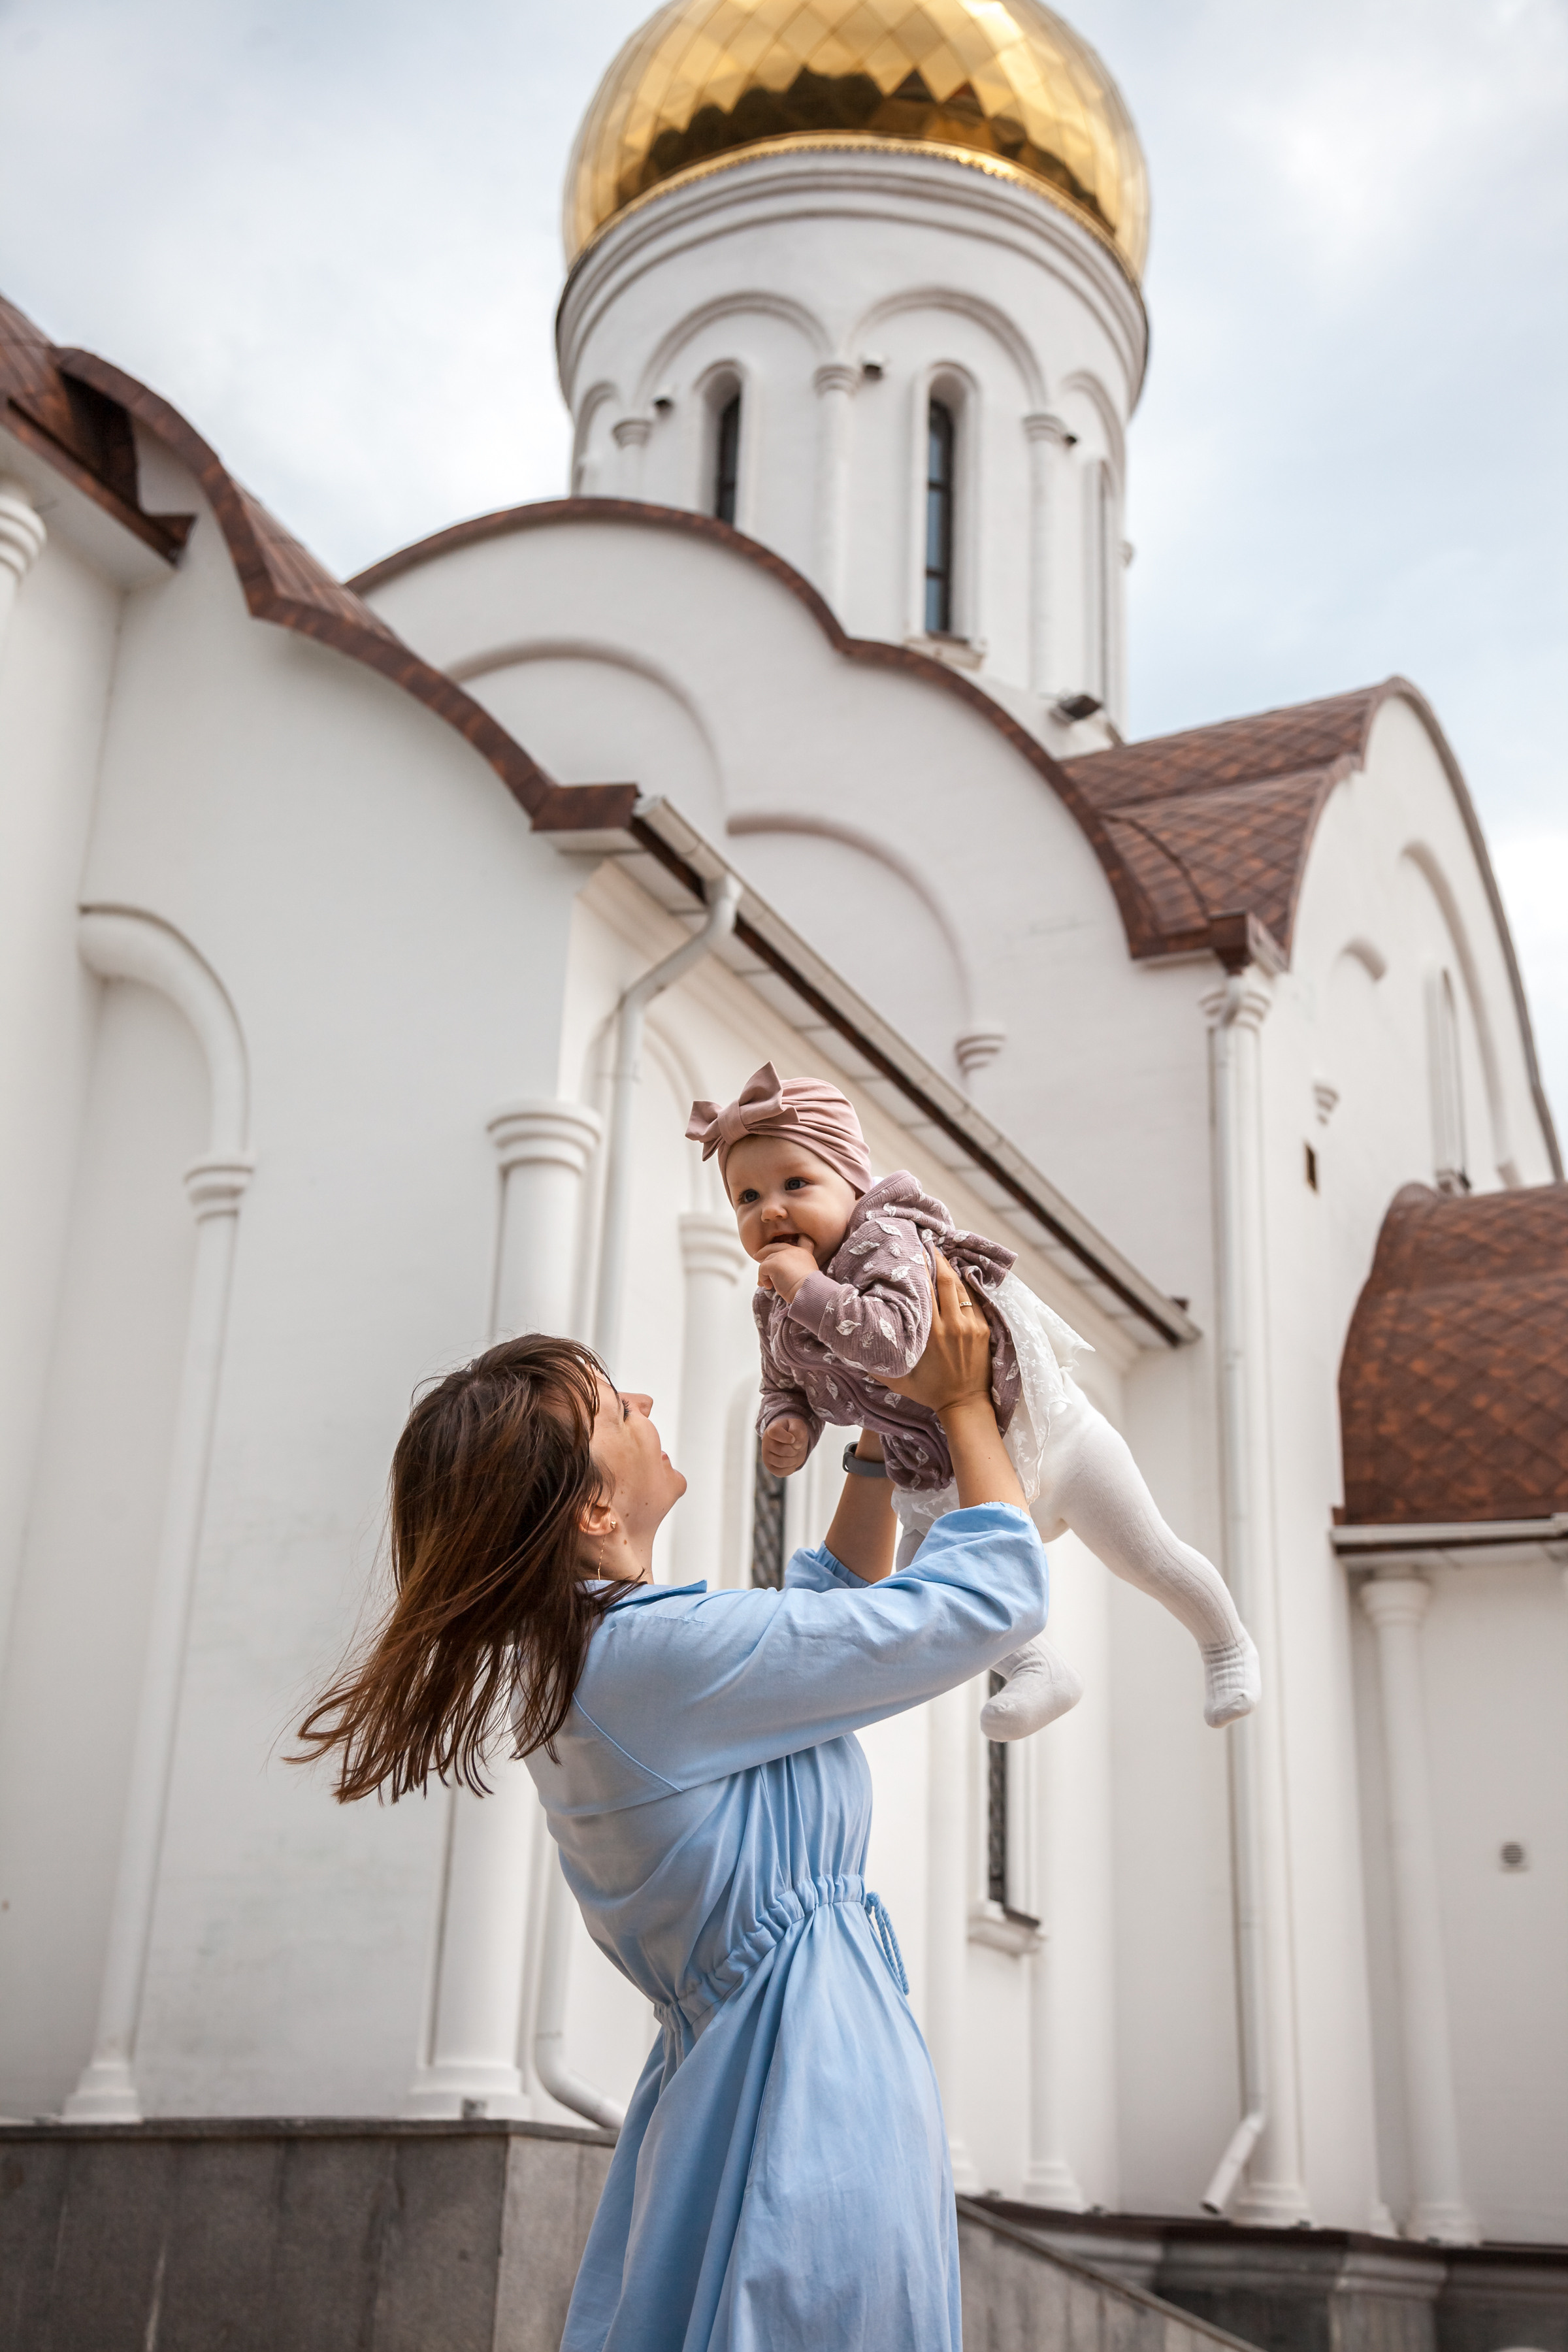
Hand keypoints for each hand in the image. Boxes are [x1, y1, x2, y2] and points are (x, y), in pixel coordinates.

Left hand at [755, 1241, 818, 1302]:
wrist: (808, 1291)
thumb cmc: (808, 1288)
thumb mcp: (807, 1274)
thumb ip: (796, 1268)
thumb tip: (780, 1274)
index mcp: (804, 1253)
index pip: (801, 1239)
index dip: (795, 1238)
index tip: (787, 1241)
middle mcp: (793, 1251)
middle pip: (775, 1247)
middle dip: (765, 1251)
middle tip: (757, 1256)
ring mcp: (782, 1255)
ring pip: (767, 1260)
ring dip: (764, 1273)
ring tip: (767, 1284)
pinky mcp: (774, 1263)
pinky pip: (762, 1269)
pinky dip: (762, 1278)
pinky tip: (768, 1286)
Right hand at [760, 1416, 809, 1476]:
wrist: (791, 1441)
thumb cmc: (793, 1432)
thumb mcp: (798, 1425)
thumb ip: (798, 1430)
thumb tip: (797, 1444)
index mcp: (771, 1429)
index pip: (775, 1432)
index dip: (787, 1437)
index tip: (792, 1438)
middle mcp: (766, 1443)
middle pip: (781, 1450)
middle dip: (794, 1450)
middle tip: (795, 1447)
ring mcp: (766, 1456)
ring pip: (781, 1463)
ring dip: (793, 1460)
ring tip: (794, 1454)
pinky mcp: (770, 1467)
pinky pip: (781, 1473)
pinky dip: (790, 1469)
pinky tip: (791, 1462)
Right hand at [887, 1255, 1021, 1512]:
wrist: (965, 1405)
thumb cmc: (928, 1392)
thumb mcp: (895, 1380)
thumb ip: (873, 1361)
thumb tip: (845, 1346)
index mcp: (929, 1334)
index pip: (924, 1290)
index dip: (917, 1267)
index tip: (909, 1251)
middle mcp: (951, 1325)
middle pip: (945, 1279)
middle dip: (936, 1258)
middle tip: (925, 1244)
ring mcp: (970, 1325)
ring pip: (961, 1286)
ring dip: (951, 1268)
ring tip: (939, 1254)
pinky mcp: (983, 1328)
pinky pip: (974, 1298)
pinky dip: (965, 1284)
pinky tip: (958, 1274)